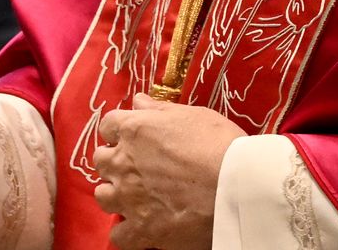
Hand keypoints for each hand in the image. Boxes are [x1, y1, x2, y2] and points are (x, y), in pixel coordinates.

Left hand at [92, 94, 244, 249]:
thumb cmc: (219, 144)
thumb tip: (138, 102)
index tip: (129, 137)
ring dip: (115, 194)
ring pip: (103, 196)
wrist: (236, 185)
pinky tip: (140, 227)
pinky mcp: (142, 229)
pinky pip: (119, 236)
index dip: (118, 131)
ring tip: (134, 196)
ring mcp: (129, 198)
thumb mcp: (193, 115)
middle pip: (101, 161)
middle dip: (114, 162)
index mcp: (134, 131)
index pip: (108, 125)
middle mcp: (124, 163)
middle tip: (134, 167)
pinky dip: (127, 232)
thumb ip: (159, 110)